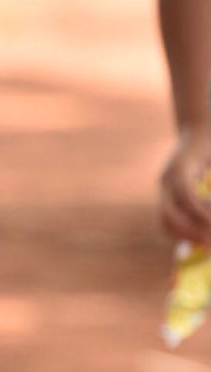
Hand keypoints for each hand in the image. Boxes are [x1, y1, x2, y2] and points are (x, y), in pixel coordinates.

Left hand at [159, 126, 210, 244]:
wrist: (204, 126)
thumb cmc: (208, 154)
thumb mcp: (207, 181)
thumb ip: (204, 202)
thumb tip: (206, 223)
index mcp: (169, 191)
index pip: (167, 224)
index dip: (183, 237)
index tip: (202, 245)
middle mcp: (165, 185)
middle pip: (166, 221)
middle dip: (187, 236)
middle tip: (209, 244)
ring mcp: (169, 176)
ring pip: (174, 211)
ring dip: (193, 225)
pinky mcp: (179, 168)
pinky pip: (185, 195)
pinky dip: (198, 208)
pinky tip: (210, 214)